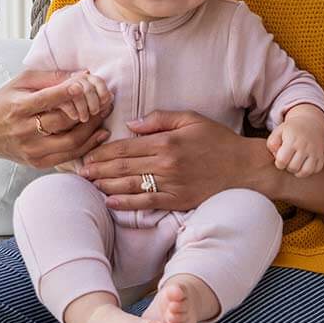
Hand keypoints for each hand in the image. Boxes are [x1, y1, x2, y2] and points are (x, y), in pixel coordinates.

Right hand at [0, 68, 113, 169]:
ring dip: (92, 128)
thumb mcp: (21, 83)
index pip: (47, 99)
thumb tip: (80, 75)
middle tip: (105, 99)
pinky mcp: (38, 162)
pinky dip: (87, 145)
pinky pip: (68, 156)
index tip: (84, 84)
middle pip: (63, 121)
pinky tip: (99, 134)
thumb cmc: (5, 102)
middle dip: (88, 109)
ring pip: (70, 142)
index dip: (68, 92)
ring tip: (104, 115)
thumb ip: (49, 78)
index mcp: (18, 108)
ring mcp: (31, 150)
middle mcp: (24, 131)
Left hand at [77, 110, 270, 210]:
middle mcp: (165, 164)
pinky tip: (110, 202)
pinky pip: (146, 202)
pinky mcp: (177, 200)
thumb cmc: (217, 141)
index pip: (125, 147)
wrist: (243, 168)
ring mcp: (171, 184)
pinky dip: (125, 203)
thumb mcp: (191, 119)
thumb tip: (131, 125)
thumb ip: (160, 119)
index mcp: (166, 142)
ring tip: (89, 184)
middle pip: (122, 167)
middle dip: (98, 168)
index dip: (103, 151)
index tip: (88, 153)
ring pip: (129, 185)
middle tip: (80, 170)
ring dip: (106, 185)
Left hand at [267, 104, 323, 175]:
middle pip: (293, 168)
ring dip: (298, 171)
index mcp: (292, 140)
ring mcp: (315, 151)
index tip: (280, 158)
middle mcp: (305, 146)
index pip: (282, 161)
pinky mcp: (322, 156)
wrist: (311, 123)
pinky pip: (316, 170)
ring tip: (296, 165)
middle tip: (288, 160)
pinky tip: (305, 164)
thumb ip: (272, 143)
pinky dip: (309, 170)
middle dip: (288, 167)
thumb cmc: (291, 131)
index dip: (279, 163)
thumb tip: (276, 155)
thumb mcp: (278, 132)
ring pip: (306, 171)